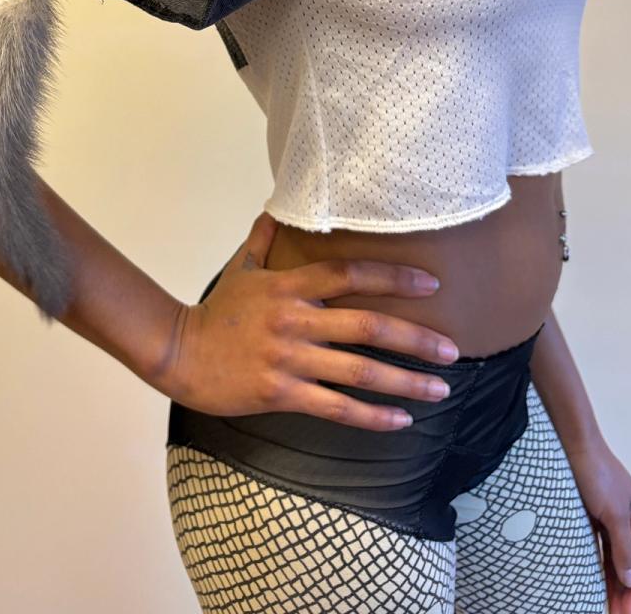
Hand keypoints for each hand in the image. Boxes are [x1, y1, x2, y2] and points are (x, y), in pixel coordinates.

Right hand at [164, 210, 460, 430]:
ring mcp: (290, 359)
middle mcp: (296, 321)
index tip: (431, 284)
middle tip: (452, 350)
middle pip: (367, 327)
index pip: (351, 275)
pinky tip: (401, 420)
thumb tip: (274, 210)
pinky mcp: (282, 393)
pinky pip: (336, 408)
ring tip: (440, 389)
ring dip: (405, 382)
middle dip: (416, 339)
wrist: (179, 352)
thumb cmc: (215, 312)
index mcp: (290, 286)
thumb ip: (263, 240)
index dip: (394, 278)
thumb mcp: (241, 270)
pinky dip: (372, 417)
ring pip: (359, 373)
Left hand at [564, 436, 630, 612]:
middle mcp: (628, 520)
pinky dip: (597, 564)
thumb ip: (623, 546)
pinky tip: (590, 578)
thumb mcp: (613, 512)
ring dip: (610, 581)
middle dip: (624, 591)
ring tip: (602, 604)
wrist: (572, 441)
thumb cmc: (596, 471)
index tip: (627, 612)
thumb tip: (629, 577)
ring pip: (614, 557)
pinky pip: (598, 546)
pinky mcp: (590, 513)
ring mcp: (609, 516)